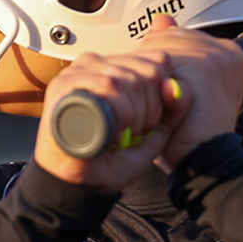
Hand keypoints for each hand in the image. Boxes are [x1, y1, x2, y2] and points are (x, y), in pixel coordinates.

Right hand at [34, 46, 184, 189]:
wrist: (74, 180)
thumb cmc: (109, 155)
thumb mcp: (151, 133)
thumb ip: (172, 110)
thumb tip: (176, 86)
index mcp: (115, 66)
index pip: (157, 61)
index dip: (161, 95)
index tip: (147, 123)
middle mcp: (97, 62)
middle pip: (148, 71)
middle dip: (151, 109)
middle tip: (133, 133)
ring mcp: (79, 70)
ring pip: (130, 79)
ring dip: (135, 116)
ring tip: (119, 135)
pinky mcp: (66, 83)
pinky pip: (110, 85)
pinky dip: (120, 113)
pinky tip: (110, 132)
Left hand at [134, 15, 242, 164]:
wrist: (204, 159)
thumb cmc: (191, 132)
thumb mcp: (183, 87)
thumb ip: (174, 49)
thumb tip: (162, 19)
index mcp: (230, 54)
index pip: (181, 35)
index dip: (167, 59)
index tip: (170, 82)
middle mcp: (227, 51)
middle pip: (170, 37)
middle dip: (159, 64)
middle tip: (166, 95)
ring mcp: (217, 56)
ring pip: (163, 47)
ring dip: (154, 74)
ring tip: (166, 100)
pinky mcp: (205, 65)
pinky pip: (161, 60)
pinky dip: (155, 82)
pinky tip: (166, 100)